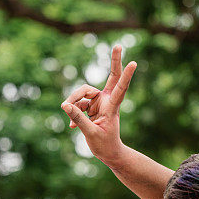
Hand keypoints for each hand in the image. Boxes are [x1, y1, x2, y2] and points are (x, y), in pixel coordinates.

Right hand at [61, 45, 136, 165]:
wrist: (108, 153)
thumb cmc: (104, 145)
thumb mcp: (90, 133)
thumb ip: (78, 118)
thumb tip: (65, 104)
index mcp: (112, 107)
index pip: (120, 88)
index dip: (126, 76)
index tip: (134, 63)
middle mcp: (107, 101)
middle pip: (111, 76)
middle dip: (114, 61)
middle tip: (118, 45)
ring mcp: (99, 102)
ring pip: (82, 92)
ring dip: (74, 103)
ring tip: (72, 121)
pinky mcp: (91, 106)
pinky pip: (77, 103)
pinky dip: (73, 113)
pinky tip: (72, 127)